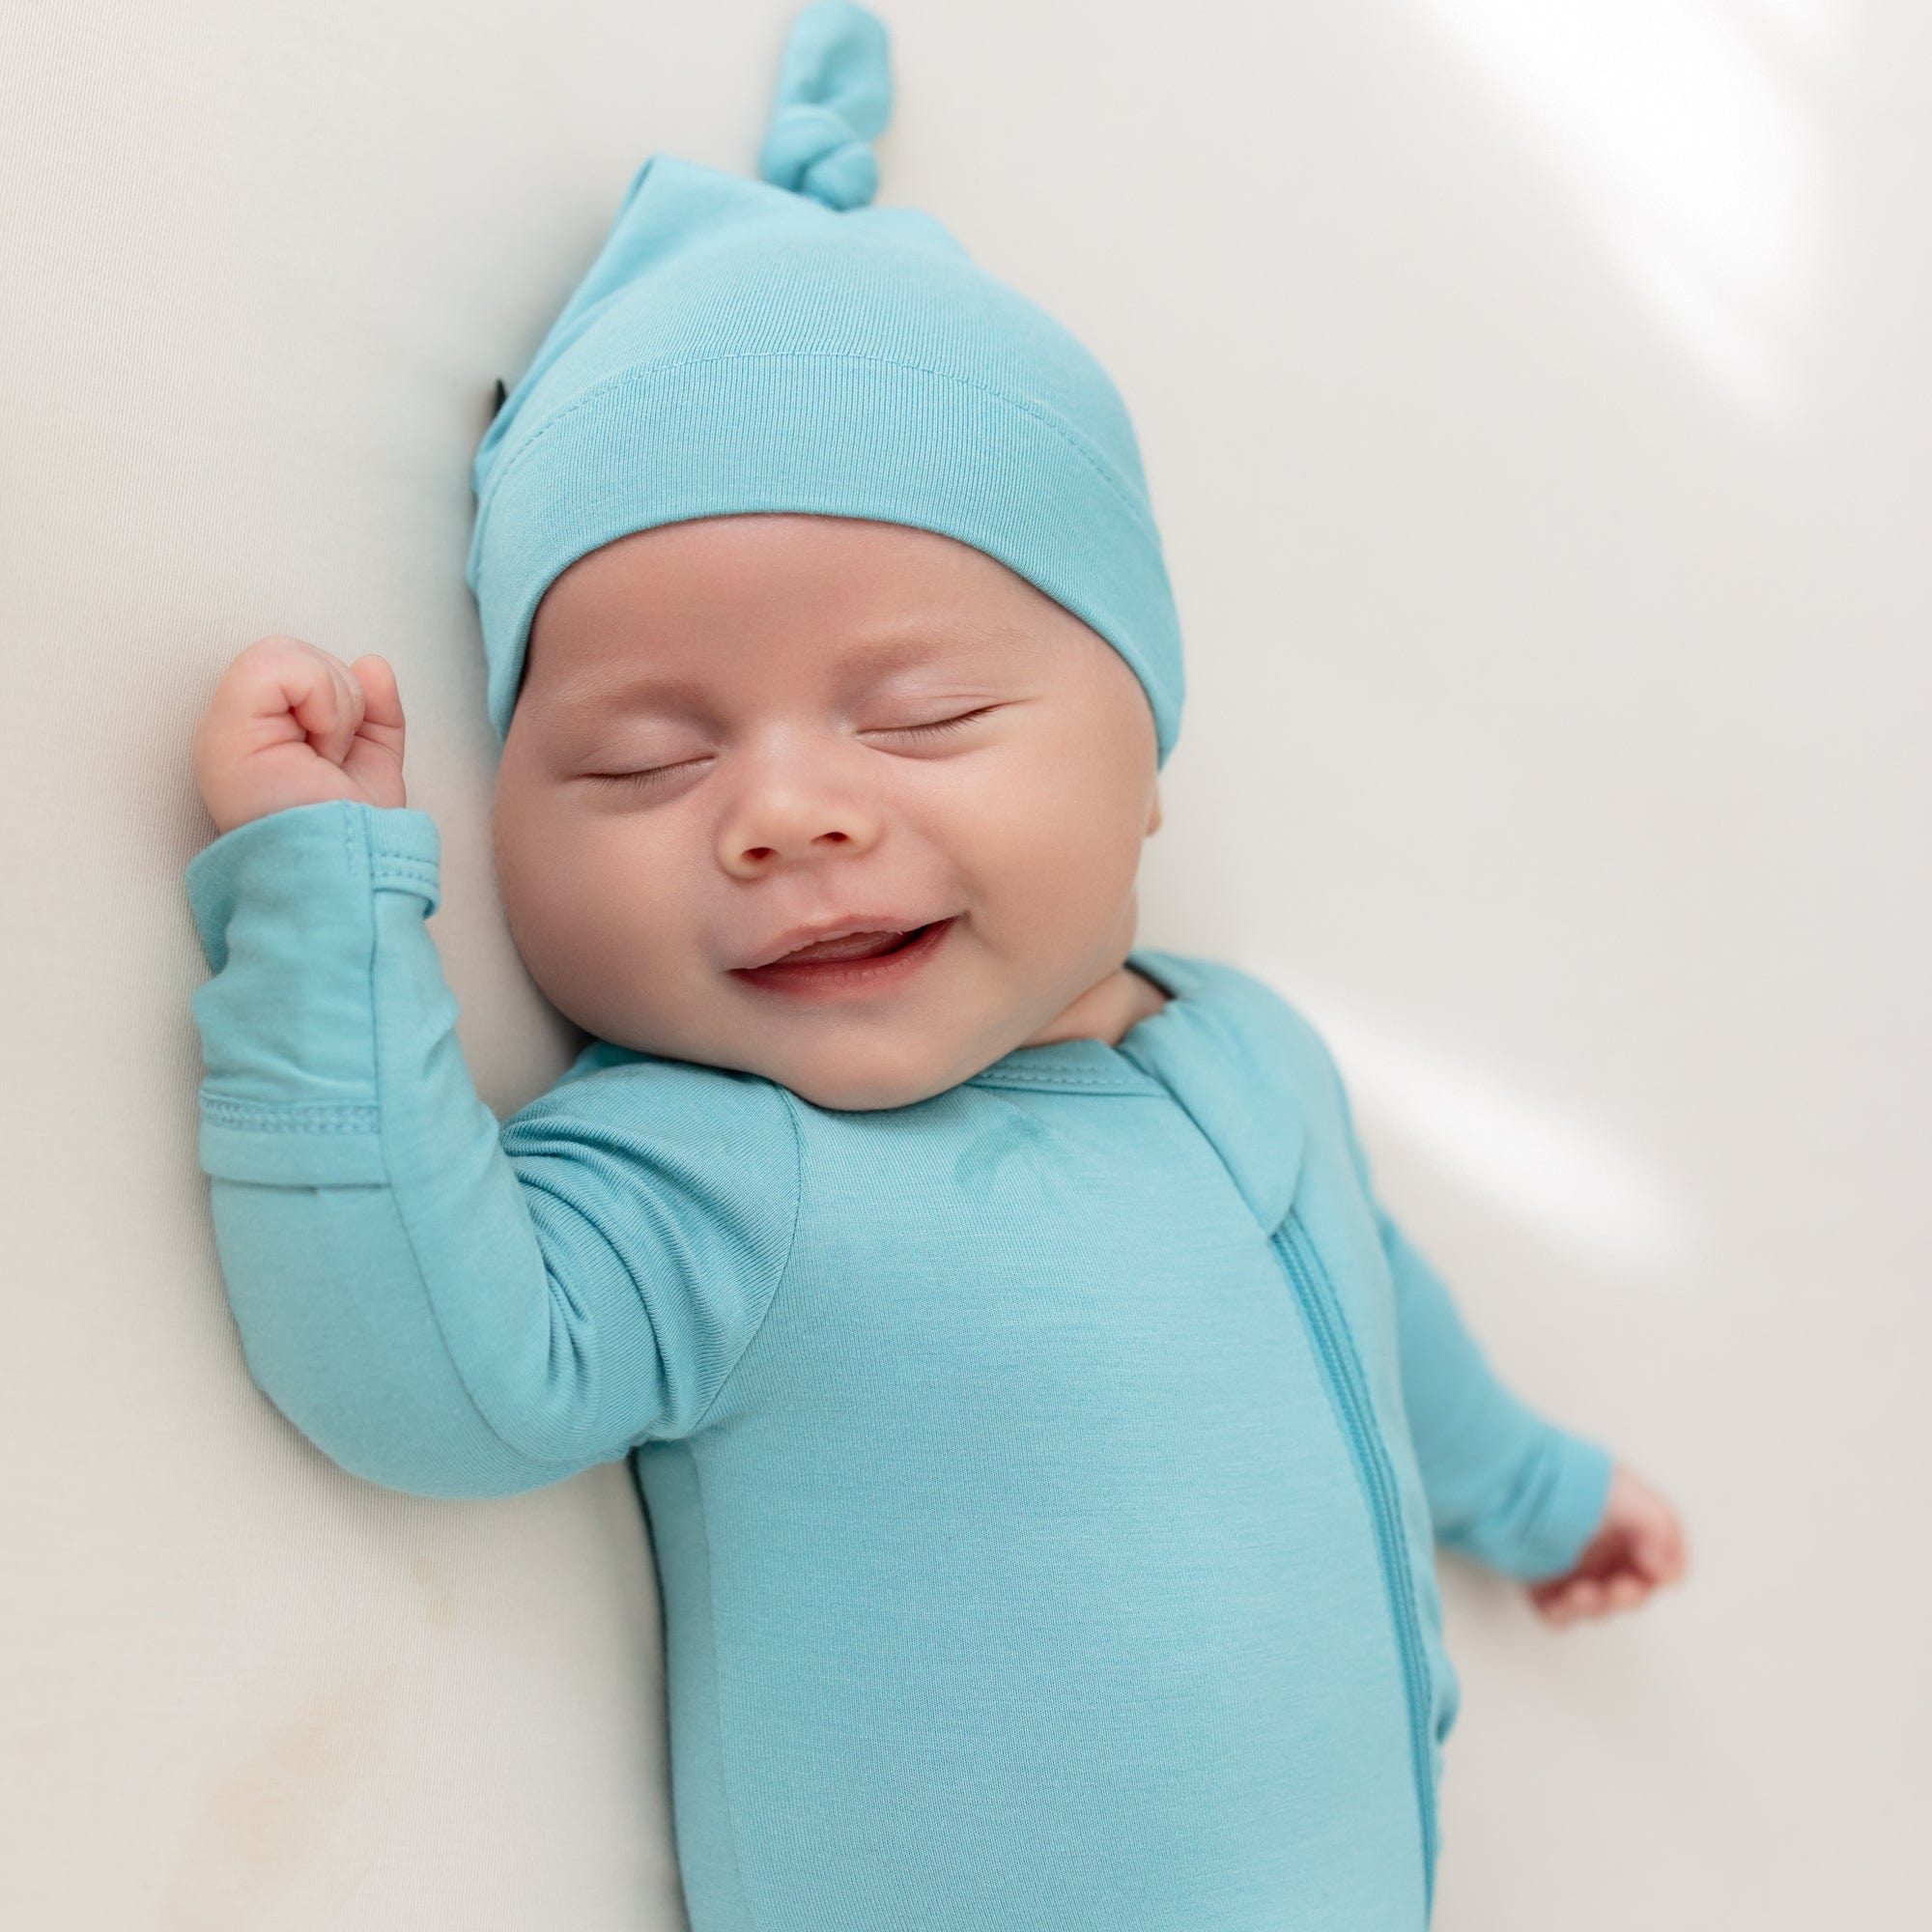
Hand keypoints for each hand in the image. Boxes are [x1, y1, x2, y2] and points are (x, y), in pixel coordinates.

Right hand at [192, 635, 407, 835]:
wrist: (343, 865)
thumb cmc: (353, 829)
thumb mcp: (375, 760)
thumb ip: (374, 710)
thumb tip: (372, 665)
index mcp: (264, 735)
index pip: (307, 672)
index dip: (343, 702)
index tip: (339, 756)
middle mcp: (238, 727)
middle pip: (297, 654)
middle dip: (340, 699)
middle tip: (332, 757)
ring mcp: (225, 725)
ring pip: (289, 652)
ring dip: (335, 706)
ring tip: (325, 759)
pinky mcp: (226, 724)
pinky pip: (279, 662)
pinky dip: (322, 699)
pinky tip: (319, 747)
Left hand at [1525, 1461, 1687, 1626]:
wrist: (1513, 1483)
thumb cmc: (1571, 1483)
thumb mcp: (1629, 1498)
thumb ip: (1661, 1532)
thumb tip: (1670, 1574)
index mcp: (1629, 1522)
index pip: (1661, 1560)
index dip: (1661, 1573)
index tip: (1651, 1573)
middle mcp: (1603, 1544)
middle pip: (1631, 1590)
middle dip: (1626, 1596)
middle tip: (1615, 1592)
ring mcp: (1573, 1563)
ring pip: (1597, 1606)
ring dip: (1593, 1608)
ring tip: (1578, 1594)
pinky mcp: (1541, 1578)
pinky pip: (1558, 1611)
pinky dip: (1561, 1614)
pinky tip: (1558, 1603)